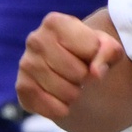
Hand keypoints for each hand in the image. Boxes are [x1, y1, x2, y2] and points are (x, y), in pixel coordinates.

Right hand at [17, 11, 122, 125]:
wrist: (64, 68)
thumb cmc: (86, 52)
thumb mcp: (105, 46)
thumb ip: (109, 51)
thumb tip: (95, 73)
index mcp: (55, 22)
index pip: (92, 49)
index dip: (98, 57)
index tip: (89, 55)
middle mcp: (35, 39)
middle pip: (78, 73)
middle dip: (85, 78)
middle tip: (78, 73)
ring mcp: (26, 63)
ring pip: (66, 92)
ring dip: (75, 94)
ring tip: (69, 84)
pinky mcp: (22, 87)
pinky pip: (51, 107)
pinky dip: (62, 109)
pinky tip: (60, 100)